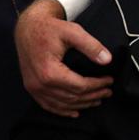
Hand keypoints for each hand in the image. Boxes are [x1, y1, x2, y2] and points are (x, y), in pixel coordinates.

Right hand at [15, 0, 113, 116]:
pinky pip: (47, 105)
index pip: (79, 86)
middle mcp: (39, 84)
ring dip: (81, 104)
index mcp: (49, 71)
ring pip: (61, 104)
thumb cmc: (50, 28)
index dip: (97, 85)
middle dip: (93, 96)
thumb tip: (107, 60)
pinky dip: (62, 111)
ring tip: (97, 100)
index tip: (110, 81)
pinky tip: (75, 112)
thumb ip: (91, 46)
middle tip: (108, 92)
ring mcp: (34, 88)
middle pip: (72, 97)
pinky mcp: (31, 88)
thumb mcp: (73, 32)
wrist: (28, 28)